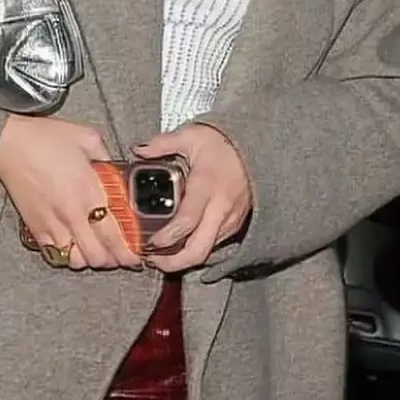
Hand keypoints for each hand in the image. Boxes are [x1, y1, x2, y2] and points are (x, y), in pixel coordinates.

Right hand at [0, 116, 141, 271]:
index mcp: (89, 193)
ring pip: (76, 261)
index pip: (115, 236)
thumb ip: (107, 156)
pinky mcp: (35, 227)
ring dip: (89, 259)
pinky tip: (72, 245)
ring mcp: (52, 224)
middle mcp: (72, 215)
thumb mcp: (87, 138)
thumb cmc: (44, 138)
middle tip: (119, 255)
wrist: (8, 143)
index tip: (136, 256)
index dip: (128, 252)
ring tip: (95, 251)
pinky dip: (66, 255)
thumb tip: (116, 168)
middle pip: (97, 257)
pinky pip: (54, 254)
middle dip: (112, 260)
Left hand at [135, 124, 250, 271]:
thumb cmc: (224, 144)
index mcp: (207, 187)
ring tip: (159, 254)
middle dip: (173, 263)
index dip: (166, 238)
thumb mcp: (192, 136)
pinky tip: (179, 245)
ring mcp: (231, 221)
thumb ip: (162, 144)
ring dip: (182, 259)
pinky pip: (214, 246)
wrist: (261, 149)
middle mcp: (221, 209)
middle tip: (151, 260)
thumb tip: (137, 150)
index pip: (187, 222)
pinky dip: (195, 250)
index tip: (148, 243)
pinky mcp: (236, 226)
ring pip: (206, 252)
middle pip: (198, 251)